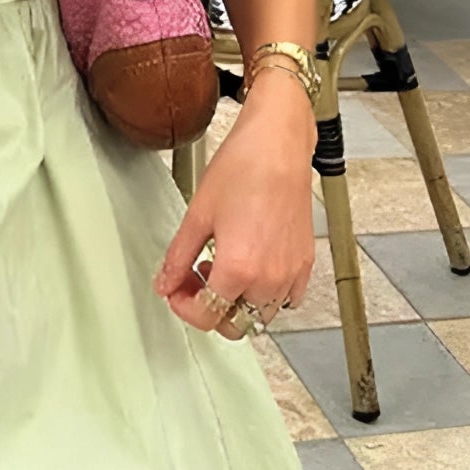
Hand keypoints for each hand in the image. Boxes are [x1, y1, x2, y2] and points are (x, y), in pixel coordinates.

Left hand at [153, 72, 316, 339]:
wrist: (278, 145)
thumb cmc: (242, 169)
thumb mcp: (197, 215)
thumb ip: (177, 258)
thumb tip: (164, 283)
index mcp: (238, 269)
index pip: (206, 316)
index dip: (182, 307)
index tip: (174, 290)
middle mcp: (269, 279)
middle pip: (234, 324)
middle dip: (209, 309)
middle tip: (193, 281)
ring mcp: (291, 273)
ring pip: (261, 316)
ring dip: (237, 303)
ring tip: (222, 268)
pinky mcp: (306, 263)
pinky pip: (287, 300)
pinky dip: (266, 295)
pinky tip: (251, 268)